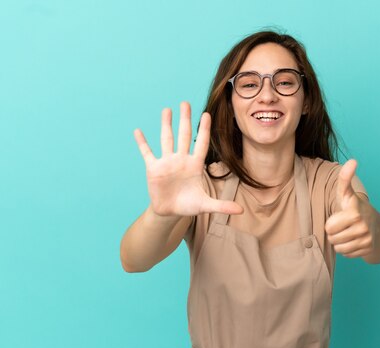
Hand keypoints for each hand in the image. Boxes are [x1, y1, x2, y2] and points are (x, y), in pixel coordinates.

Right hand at [134, 102, 242, 216]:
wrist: (170, 212)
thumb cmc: (189, 205)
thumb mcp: (206, 205)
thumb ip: (222, 206)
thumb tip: (241, 211)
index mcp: (195, 165)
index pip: (201, 144)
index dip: (204, 130)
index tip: (207, 114)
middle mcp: (181, 160)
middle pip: (184, 136)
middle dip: (185, 120)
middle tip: (186, 103)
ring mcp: (167, 162)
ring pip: (166, 139)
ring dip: (166, 125)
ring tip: (167, 110)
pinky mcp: (153, 168)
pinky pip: (147, 153)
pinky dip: (142, 143)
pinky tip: (138, 131)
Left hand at [325, 160, 376, 257]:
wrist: (377, 226)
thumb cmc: (355, 208)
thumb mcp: (347, 194)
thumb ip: (345, 179)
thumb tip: (352, 161)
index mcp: (354, 211)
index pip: (329, 227)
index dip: (331, 223)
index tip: (341, 217)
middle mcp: (363, 225)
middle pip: (332, 238)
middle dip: (334, 233)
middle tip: (343, 226)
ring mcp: (366, 238)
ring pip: (338, 247)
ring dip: (340, 241)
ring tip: (348, 232)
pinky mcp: (368, 249)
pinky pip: (346, 254)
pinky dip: (347, 249)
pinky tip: (354, 240)